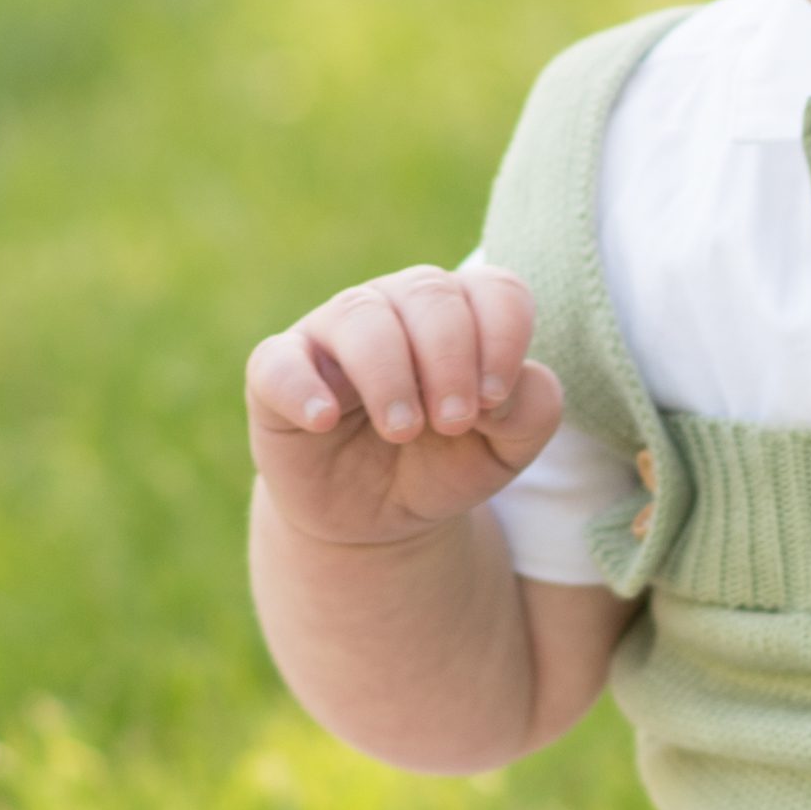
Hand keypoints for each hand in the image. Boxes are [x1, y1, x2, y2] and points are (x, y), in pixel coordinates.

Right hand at [244, 263, 566, 548]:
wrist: (376, 519)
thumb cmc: (444, 463)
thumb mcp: (505, 451)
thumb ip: (531, 413)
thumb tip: (501, 391)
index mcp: (462, 312)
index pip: (496, 291)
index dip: (504, 338)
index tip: (495, 399)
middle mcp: (398, 306)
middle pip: (431, 294)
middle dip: (450, 360)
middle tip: (453, 423)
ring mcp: (334, 333)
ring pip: (360, 317)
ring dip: (390, 374)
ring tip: (403, 431)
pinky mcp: (279, 372)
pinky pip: (279, 362)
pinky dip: (303, 387)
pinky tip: (325, 419)